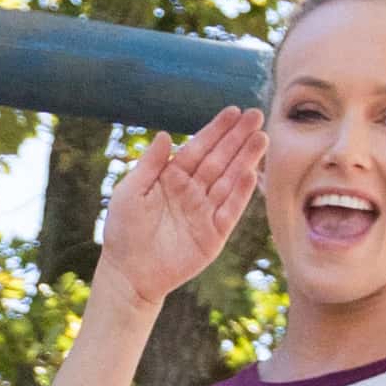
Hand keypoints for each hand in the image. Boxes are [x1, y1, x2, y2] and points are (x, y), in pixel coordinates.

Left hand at [95, 108, 262, 299]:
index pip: (198, 147)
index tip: (233, 111)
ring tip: (261, 139)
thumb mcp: (130, 192)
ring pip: (230, 180)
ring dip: (246, 159)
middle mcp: (192, 191)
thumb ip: (149, 164)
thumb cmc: (123, 231)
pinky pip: (230, 210)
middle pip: (220, 159)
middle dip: (238, 138)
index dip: (216, 130)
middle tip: (256, 116)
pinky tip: (251, 173)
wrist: (128, 274)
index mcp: (172, 177)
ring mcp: (205, 212)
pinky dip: (241, 193)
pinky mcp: (214, 235)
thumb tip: (166, 135)